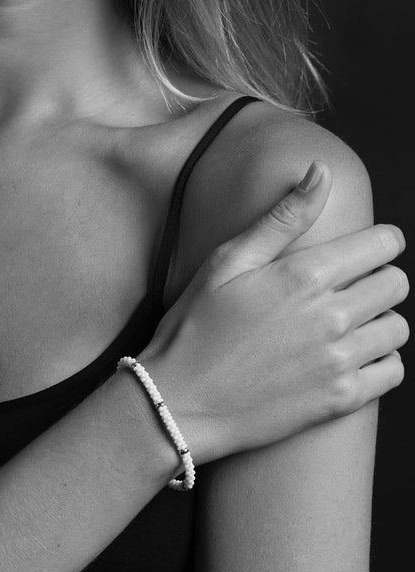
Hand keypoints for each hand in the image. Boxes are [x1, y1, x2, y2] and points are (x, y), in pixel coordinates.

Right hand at [139, 160, 407, 463]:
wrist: (180, 400)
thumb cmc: (195, 325)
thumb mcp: (227, 262)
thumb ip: (282, 217)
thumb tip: (322, 171)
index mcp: (304, 275)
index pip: (383, 244)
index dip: (378, 241)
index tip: (363, 248)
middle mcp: (331, 316)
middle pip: (396, 284)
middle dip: (377, 277)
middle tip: (345, 286)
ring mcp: (339, 361)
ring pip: (398, 328)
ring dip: (378, 320)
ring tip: (343, 322)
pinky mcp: (340, 400)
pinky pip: (393, 372)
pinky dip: (379, 361)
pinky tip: (346, 356)